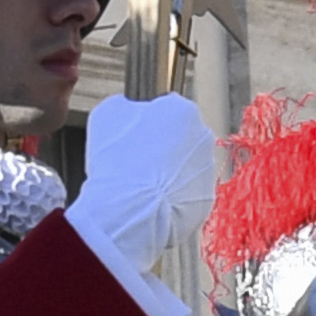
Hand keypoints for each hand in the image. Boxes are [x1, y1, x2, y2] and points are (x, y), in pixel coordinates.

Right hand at [74, 94, 220, 270]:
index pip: (168, 108)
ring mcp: (207, 169)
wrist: (129, 210)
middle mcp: (203, 136)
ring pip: (186, 166)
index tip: (134, 136)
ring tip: (142, 185)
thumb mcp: (107, 115)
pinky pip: (187, 194)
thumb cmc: (117, 161)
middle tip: (137, 161)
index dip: (148, 122)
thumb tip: (129, 109)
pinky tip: (152, 202)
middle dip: (163, 147)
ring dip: (169, 172)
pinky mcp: (206, 200)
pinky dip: (173, 197)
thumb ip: (125, 106)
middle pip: (181, 137)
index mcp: (183, 110)